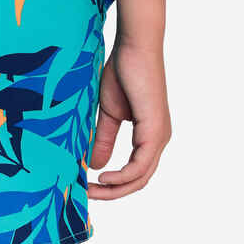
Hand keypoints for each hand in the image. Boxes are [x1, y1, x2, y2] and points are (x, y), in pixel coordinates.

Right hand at [88, 40, 170, 198]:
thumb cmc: (123, 73)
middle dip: (112, 193)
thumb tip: (94, 165)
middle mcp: (158, 140)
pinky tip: (103, 176)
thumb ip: (102, 138)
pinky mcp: (155, 131)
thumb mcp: (107, 112)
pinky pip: (140, 165)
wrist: (134, 48)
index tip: (85, 186)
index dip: (111, 185)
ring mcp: (159, 137)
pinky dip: (122, 176)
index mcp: (149, 136)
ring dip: (115, 189)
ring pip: (140, 178)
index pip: (134, 172)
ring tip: (90, 190)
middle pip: (138, 181)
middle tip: (85, 196)